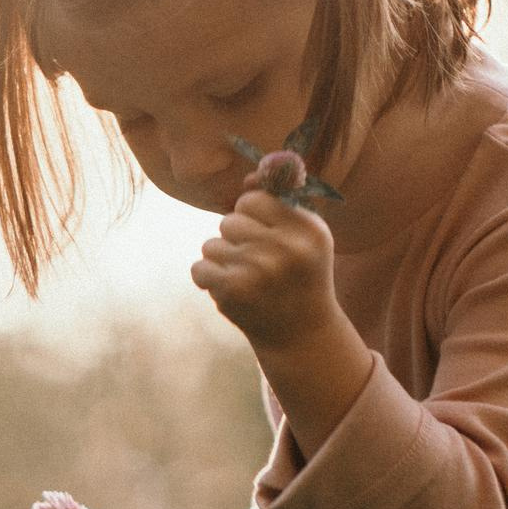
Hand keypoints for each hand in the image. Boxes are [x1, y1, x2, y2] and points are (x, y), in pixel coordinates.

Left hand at [189, 182, 337, 350]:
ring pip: (211, 244)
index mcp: (308, 229)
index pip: (253, 200)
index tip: (264, 234)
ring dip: (222, 260)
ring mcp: (259, 270)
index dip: (251, 216)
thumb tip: (250, 175)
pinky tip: (232, 290)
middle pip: (229, 220)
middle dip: (236, 239)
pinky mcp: (234, 292)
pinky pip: (199, 267)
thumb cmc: (300, 274)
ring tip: (247, 278)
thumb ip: (279, 200)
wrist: (301, 333)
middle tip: (258, 262)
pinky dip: (209, 279)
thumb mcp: (304, 235)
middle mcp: (287, 248)